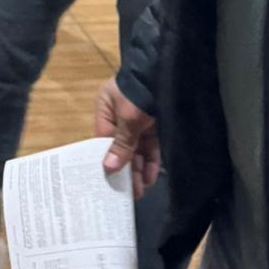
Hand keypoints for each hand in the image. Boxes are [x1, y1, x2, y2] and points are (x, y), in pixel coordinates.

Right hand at [95, 76, 160, 198]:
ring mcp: (138, 120)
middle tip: (129, 193)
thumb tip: (108, 168)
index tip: (109, 182)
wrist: (165, 75)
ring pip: (136, 150)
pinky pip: (150, 146)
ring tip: (140, 190)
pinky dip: (150, 161)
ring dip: (138, 169)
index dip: (107, 160)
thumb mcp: (128, 119)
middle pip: (121, 147)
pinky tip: (150, 177)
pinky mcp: (153, 125)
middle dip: (126, 169)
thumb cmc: (138, 95)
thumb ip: (121, 145)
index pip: (103, 140)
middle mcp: (120, 115)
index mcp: (106, 109)